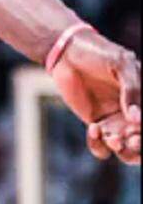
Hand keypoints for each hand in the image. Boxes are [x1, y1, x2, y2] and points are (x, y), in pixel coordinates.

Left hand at [51, 27, 140, 164]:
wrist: (67, 53)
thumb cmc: (99, 54)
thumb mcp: (122, 65)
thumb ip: (133, 90)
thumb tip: (136, 119)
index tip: (138, 127)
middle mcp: (134, 116)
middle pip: (142, 144)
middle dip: (140, 147)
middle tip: (131, 140)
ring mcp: (116, 123)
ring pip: (125, 150)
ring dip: (122, 150)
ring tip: (112, 138)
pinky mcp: (96, 126)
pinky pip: (100, 146)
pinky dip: (98, 144)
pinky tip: (94, 128)